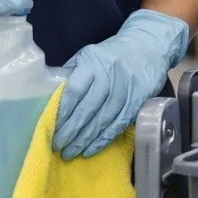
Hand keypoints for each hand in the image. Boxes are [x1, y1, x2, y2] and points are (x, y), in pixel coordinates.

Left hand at [53, 8, 189, 158]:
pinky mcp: (138, 99)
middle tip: (58, 146)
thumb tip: (49, 97)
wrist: (149, 45)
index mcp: (93, 62)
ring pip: (103, 119)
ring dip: (86, 139)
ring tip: (71, 152)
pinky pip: (119, 123)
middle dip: (71, 131)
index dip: (63, 111)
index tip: (51, 127)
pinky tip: (91, 149)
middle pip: (88, 108)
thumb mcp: (88, 55)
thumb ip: (71, 74)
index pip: (75, 90)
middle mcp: (110, 75)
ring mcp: (126, 88)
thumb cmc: (111, 54)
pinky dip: (104, 139)